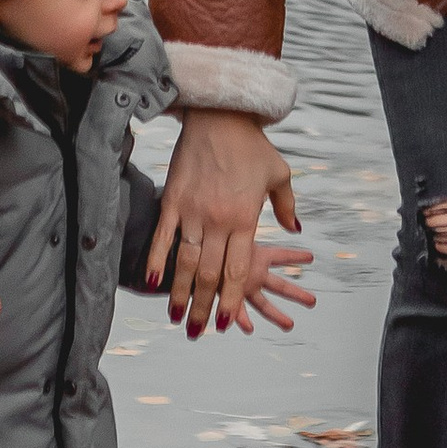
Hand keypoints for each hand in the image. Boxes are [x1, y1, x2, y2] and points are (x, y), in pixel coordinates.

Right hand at [147, 110, 299, 337]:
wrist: (220, 115)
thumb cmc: (252, 145)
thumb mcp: (279, 174)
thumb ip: (286, 205)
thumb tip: (294, 230)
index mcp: (245, 219)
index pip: (237, 271)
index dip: (231, 301)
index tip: (227, 324)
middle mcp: (219, 220)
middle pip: (211, 275)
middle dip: (204, 308)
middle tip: (198, 332)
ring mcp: (193, 211)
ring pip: (186, 262)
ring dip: (180, 293)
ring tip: (176, 316)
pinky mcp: (173, 199)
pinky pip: (163, 236)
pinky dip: (157, 260)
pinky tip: (152, 281)